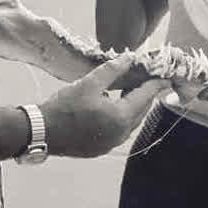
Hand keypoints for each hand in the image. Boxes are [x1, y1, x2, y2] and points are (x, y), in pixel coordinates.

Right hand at [40, 54, 168, 156]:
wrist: (42, 132)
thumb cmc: (64, 106)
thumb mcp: (89, 83)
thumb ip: (112, 70)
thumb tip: (130, 58)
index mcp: (120, 117)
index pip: (145, 97)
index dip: (156, 84)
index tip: (166, 77)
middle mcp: (121, 133)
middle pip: (141, 110)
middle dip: (146, 95)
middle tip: (147, 80)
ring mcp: (112, 144)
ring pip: (132, 122)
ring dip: (134, 106)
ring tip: (130, 90)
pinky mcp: (103, 148)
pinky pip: (121, 131)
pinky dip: (123, 117)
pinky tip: (114, 107)